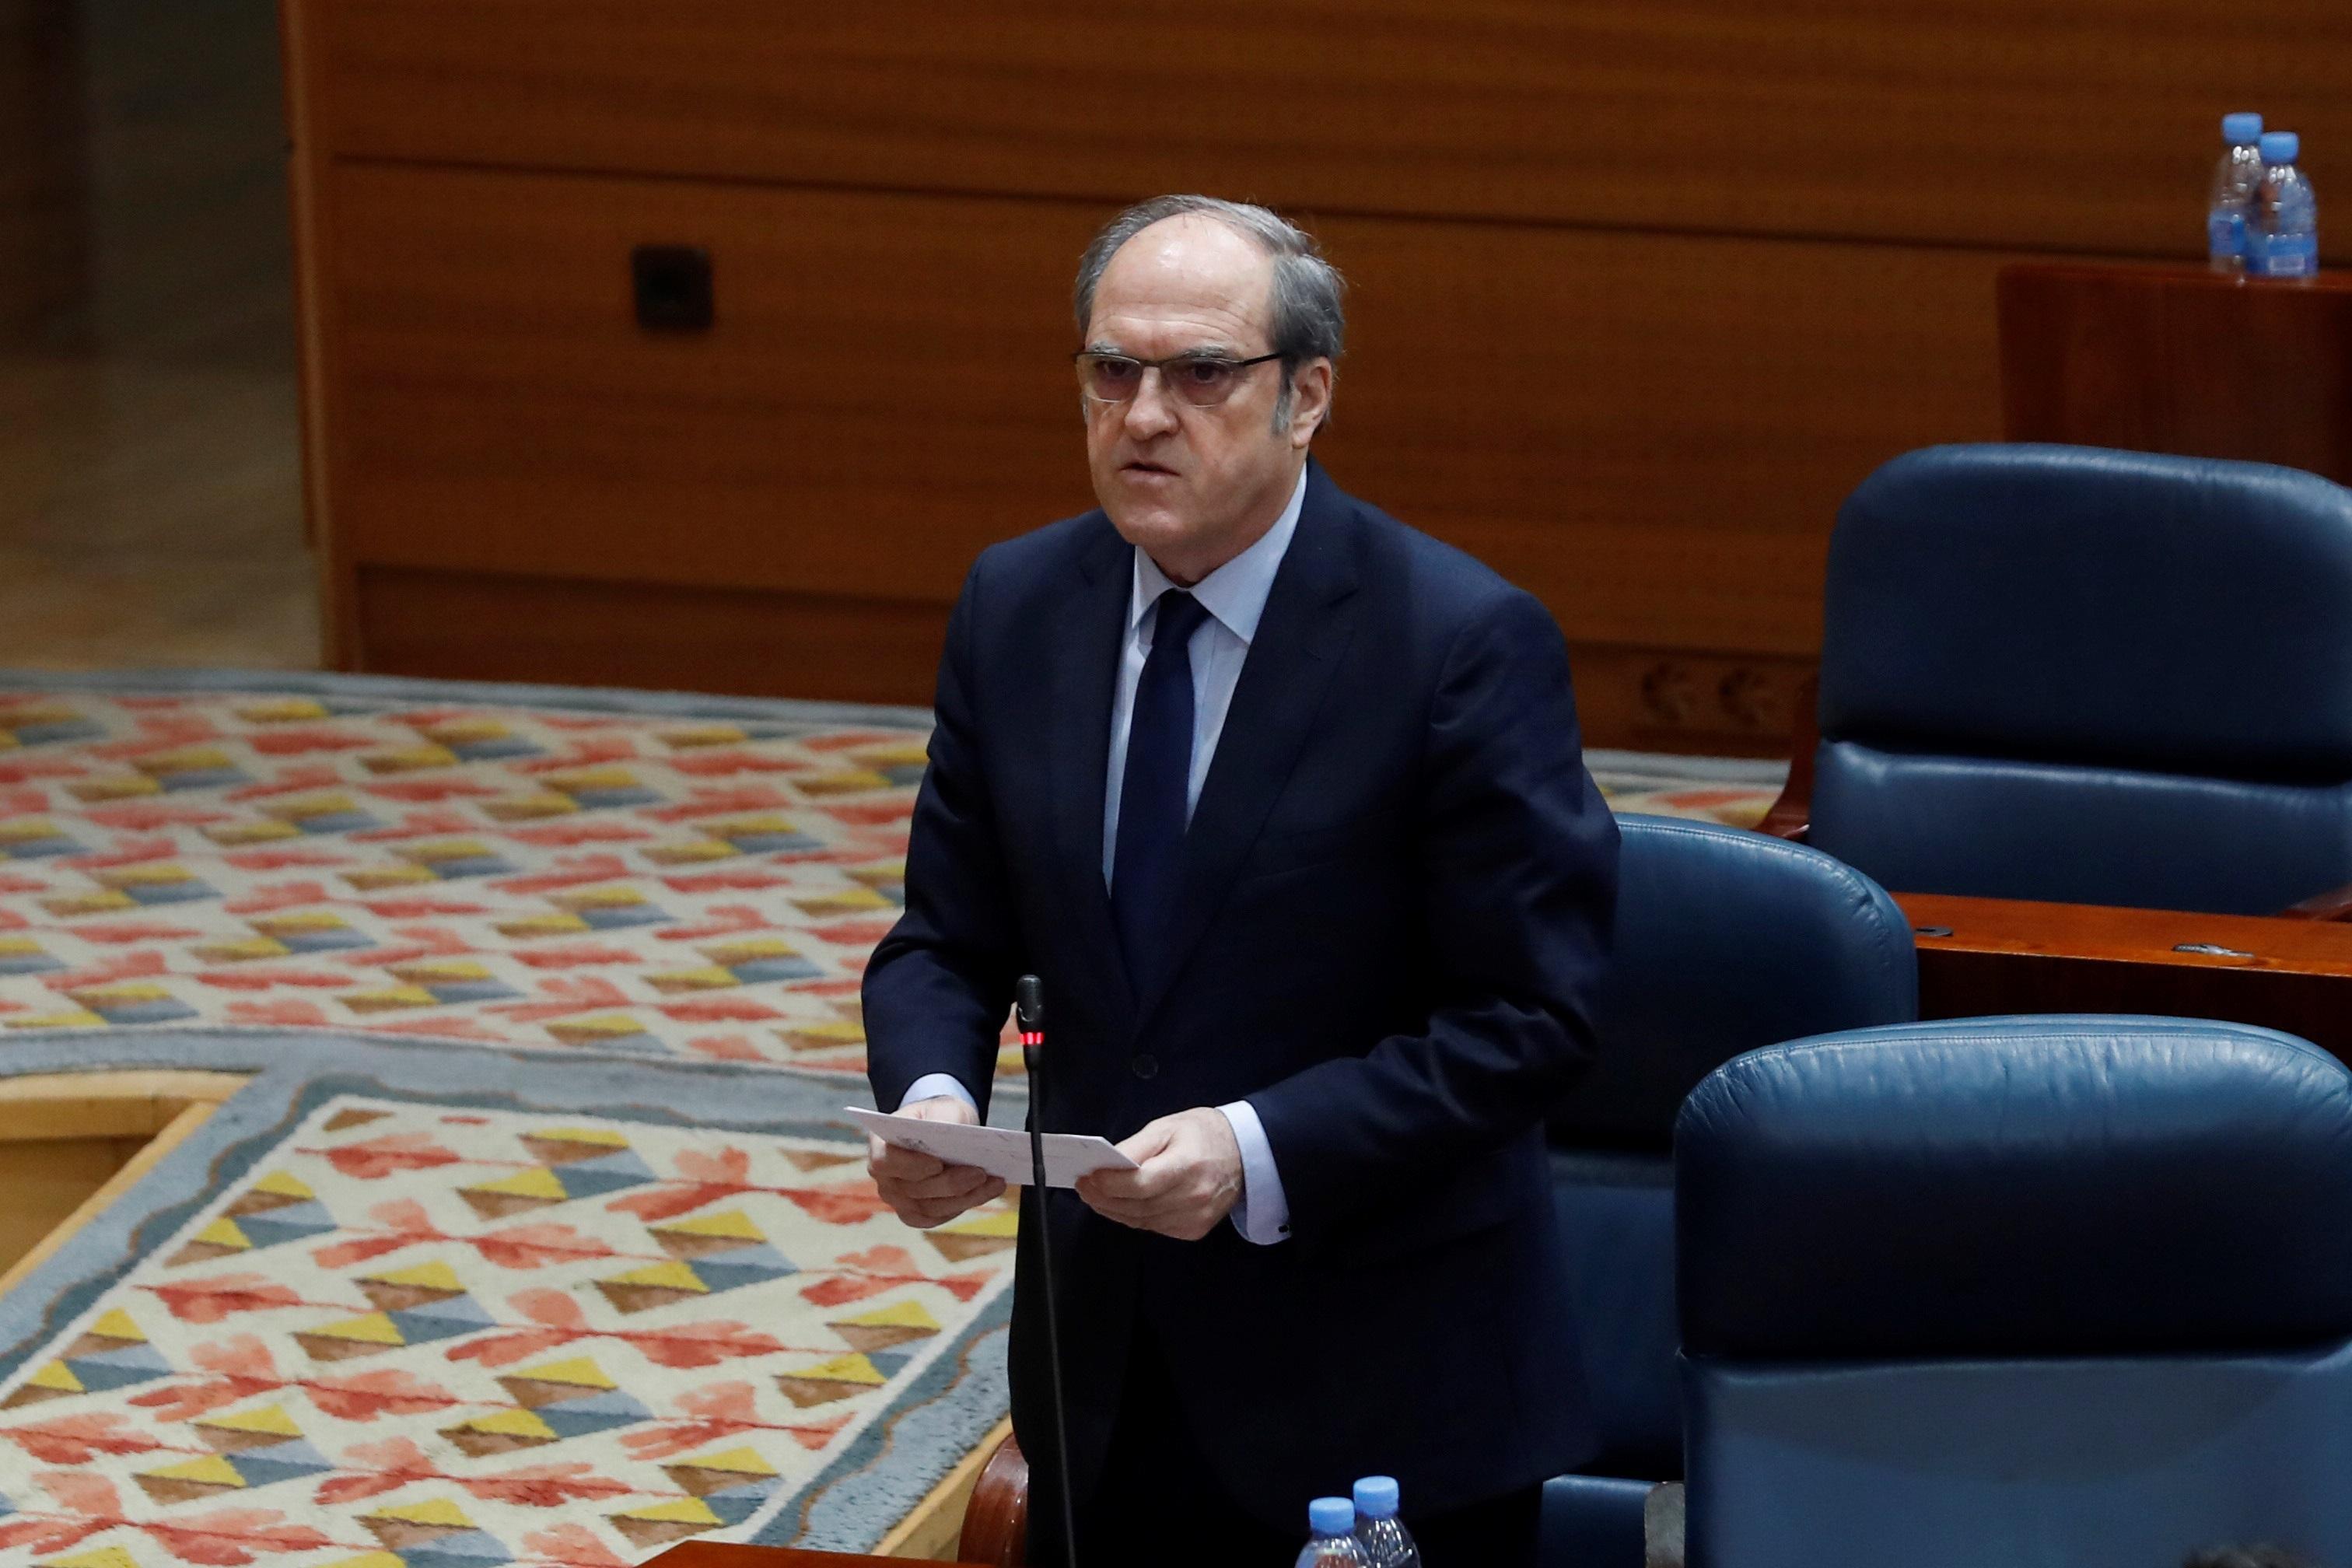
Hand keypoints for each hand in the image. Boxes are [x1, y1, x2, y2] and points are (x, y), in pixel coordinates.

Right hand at [867, 1096, 1006, 1228]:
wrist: (943, 1129)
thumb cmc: (939, 1116)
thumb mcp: (941, 1108)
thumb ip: (942, 1121)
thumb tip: (952, 1138)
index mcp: (880, 1145)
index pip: (884, 1162)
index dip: (910, 1166)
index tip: (938, 1163)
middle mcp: (885, 1177)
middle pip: (913, 1189)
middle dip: (950, 1183)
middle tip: (980, 1173)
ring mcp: (898, 1199)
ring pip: (930, 1207)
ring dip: (965, 1197)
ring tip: (993, 1182)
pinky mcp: (916, 1214)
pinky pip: (939, 1216)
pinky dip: (966, 1204)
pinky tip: (988, 1191)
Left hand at [1076, 1107, 1243, 1240]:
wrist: (1244, 1154)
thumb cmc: (1203, 1134)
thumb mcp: (1168, 1126)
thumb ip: (1136, 1146)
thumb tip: (1106, 1164)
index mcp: (1188, 1165)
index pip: (1140, 1183)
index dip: (1109, 1183)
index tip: (1087, 1176)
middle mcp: (1194, 1197)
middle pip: (1136, 1206)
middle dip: (1103, 1198)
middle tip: (1083, 1186)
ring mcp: (1195, 1218)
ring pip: (1141, 1221)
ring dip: (1113, 1210)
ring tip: (1094, 1195)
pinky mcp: (1194, 1230)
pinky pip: (1153, 1227)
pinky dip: (1133, 1217)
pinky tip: (1120, 1204)